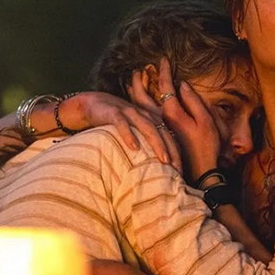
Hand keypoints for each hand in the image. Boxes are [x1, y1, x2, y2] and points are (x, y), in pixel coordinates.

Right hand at [64, 91, 181, 169]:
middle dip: (172, 151)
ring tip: (164, 160)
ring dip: (157, 144)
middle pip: (163, 133)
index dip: (176, 152)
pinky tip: (134, 147)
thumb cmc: (116, 121)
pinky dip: (129, 135)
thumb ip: (145, 141)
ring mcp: (130, 113)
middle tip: (177, 169)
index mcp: (151, 119)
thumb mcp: (134, 129)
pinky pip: (123, 124)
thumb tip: (156, 165)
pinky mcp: (114, 113)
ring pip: (148, 128)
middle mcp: (144, 115)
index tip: (181, 171)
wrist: (93, 103)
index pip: (168, 136)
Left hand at [135, 57, 222, 179]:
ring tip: (132, 82)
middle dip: (139, 81)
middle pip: (142, 96)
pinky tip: (135, 103)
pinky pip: (140, 116)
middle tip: (137, 69)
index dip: (164, 71)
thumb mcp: (206, 122)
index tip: (163, 59)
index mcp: (172, 113)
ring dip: (135, 92)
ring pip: (138, 106)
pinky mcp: (156, 136)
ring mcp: (156, 128)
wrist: (198, 173)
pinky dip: (136, 105)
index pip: (164, 86)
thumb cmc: (206, 147)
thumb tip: (182, 85)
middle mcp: (160, 119)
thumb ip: (194, 102)